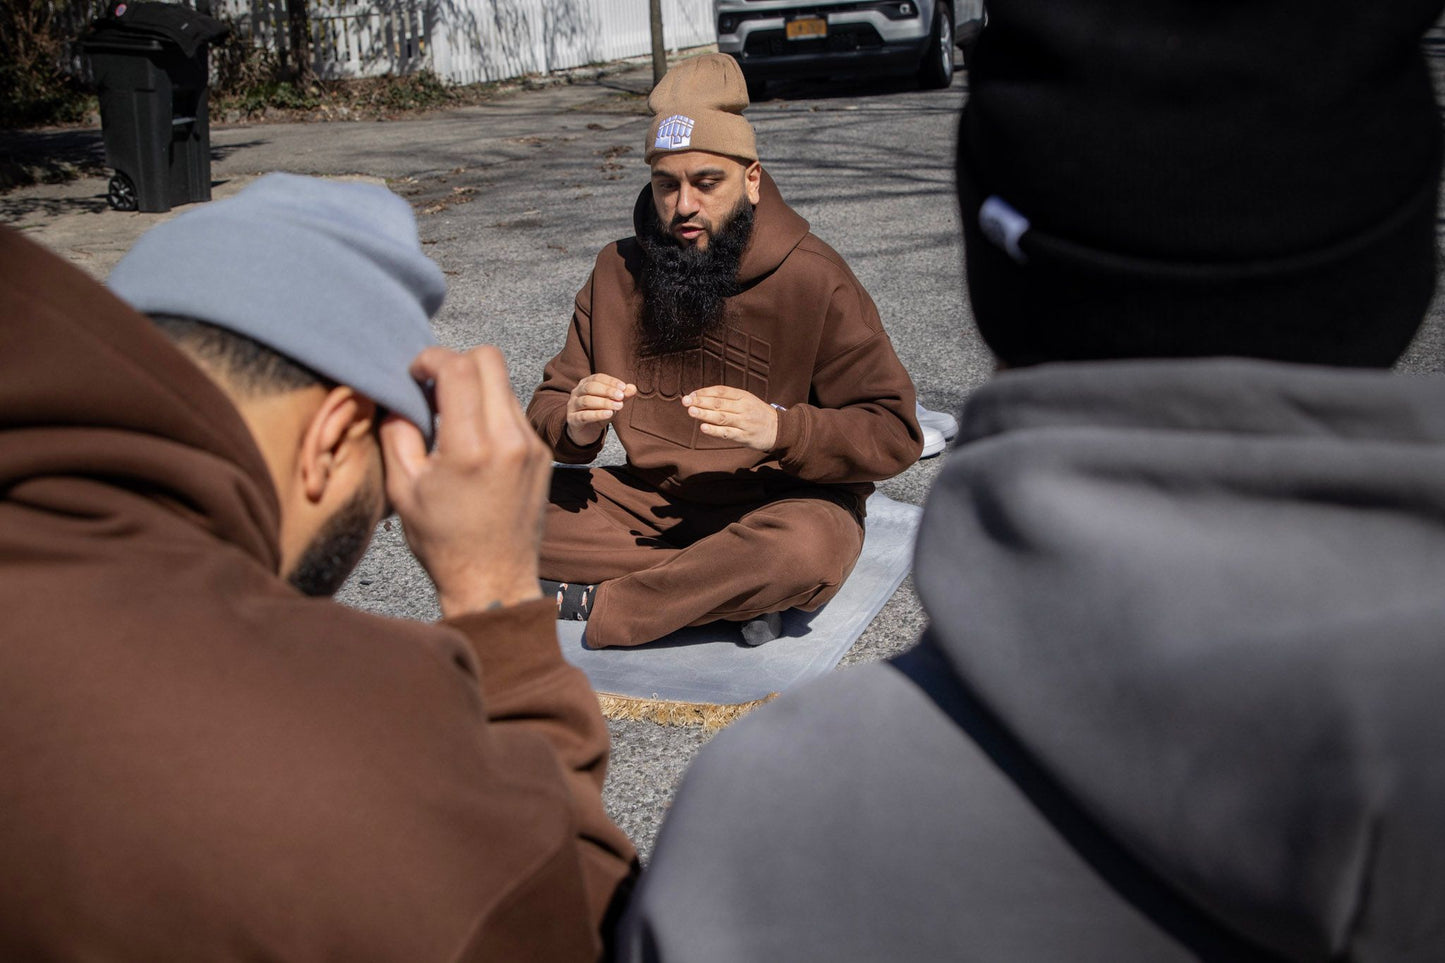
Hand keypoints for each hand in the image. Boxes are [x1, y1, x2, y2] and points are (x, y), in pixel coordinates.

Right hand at [380, 346, 551, 616]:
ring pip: (503, 382)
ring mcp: (532, 445)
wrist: (494, 580)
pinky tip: (472, 438)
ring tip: (450, 416)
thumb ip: (397, 432)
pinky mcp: (543, 454)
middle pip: (488, 359)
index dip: (430, 358)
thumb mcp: (403, 488)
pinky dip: (490, 409)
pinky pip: (514, 410)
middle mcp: (509, 440)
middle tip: (432, 387)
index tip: (414, 372)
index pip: (458, 368)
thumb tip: (399, 394)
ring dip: (475, 386)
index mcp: (471, 448)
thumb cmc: (442, 540)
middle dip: (455, 361)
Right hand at [565, 373, 636, 446]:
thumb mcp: (612, 404)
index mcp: (585, 384)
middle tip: (621, 396)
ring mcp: (572, 406)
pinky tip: (609, 414)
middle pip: (590, 387)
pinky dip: (597, 414)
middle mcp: (576, 392)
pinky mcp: (572, 420)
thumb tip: (633, 388)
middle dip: (607, 391)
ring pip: (586, 401)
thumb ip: (622, 396)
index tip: (623, 387)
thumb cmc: (599, 413)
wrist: (586, 432)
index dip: (610, 381)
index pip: (597, 378)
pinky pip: (584, 416)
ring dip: (604, 403)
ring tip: (619, 406)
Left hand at [682, 386, 778, 450]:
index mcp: (743, 396)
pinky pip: (727, 433)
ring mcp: (744, 422)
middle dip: (701, 401)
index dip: (704, 392)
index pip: (721, 391)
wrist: (779, 429)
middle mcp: (743, 407)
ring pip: (721, 417)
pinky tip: (703, 428)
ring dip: (704, 414)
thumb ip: (728, 399)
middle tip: (686, 401)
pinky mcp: (745, 436)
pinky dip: (715, 431)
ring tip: (691, 411)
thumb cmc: (757, 414)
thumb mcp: (747, 400)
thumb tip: (702, 398)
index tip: (691, 394)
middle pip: (719, 403)